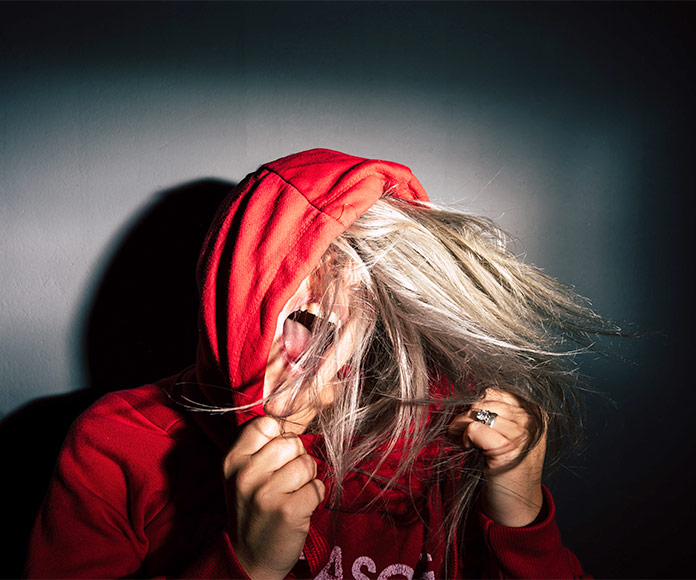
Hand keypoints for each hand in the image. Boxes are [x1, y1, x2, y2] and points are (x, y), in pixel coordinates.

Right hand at [223, 416, 325, 578]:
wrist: (249, 558)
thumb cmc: (253, 508)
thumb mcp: (243, 474)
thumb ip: (261, 446)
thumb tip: (293, 411)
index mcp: (233, 460)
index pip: (267, 423)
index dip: (280, 437)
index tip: (276, 457)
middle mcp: (246, 474)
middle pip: (292, 442)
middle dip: (296, 459)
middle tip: (284, 482)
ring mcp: (266, 493)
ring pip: (308, 463)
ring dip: (307, 480)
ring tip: (291, 495)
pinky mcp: (288, 511)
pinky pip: (318, 487)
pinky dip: (314, 497)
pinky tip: (299, 508)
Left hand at [448, 388, 545, 526]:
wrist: (516, 506)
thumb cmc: (507, 467)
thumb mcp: (510, 433)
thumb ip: (498, 412)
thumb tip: (466, 393)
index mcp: (535, 412)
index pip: (495, 391)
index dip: (476, 404)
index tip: (469, 420)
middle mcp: (532, 420)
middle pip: (484, 399)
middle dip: (466, 414)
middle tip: (459, 431)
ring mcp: (522, 433)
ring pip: (476, 411)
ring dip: (462, 425)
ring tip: (463, 439)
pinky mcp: (508, 448)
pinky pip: (473, 428)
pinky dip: (465, 437)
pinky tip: (469, 448)